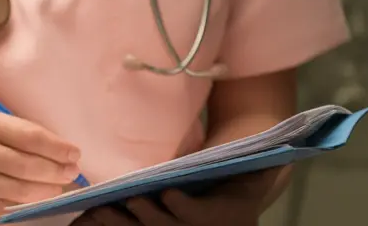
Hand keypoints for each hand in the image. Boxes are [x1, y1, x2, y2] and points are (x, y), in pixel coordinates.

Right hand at [0, 113, 83, 222]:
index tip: (74, 154)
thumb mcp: (14, 131)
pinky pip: (17, 208)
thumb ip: (39, 140)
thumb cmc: (2, 146)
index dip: (56, 147)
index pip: (30, 137)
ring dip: (49, 190)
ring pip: (23, 190)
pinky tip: (41, 197)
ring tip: (58, 186)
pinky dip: (35, 204)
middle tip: (72, 173)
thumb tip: (70, 158)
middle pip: (26, 165)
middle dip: (56, 171)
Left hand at [70, 167, 282, 225]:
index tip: (168, 194)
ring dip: (118, 223)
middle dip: (146, 215)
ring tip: (97, 210)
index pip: (197, 216)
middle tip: (127, 200)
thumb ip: (264, 163)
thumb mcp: (254, 175)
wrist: (230, 210)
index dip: (183, 208)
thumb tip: (283, 148)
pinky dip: (105, 224)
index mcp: (219, 218)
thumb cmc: (237, 183)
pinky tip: (84, 216)